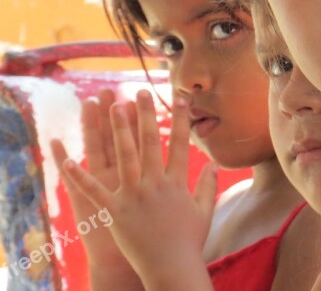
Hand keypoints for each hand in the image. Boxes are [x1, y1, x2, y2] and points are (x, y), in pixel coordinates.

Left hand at [60, 90, 216, 289]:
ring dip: (119, 130)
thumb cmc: (189, 241)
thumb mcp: (205, 210)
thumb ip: (208, 185)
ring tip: (113, 107)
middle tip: (140, 92)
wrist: (172, 268)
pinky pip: (94, 191)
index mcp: (176, 182)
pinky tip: (69, 158)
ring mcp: (134, 197)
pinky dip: (80, 176)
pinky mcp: (115, 212)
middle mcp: (155, 184)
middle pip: (150, 142)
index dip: (180, 119)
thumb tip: (212, 163)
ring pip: (124, 157)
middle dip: (145, 115)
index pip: (179, 143)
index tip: (179, 98)